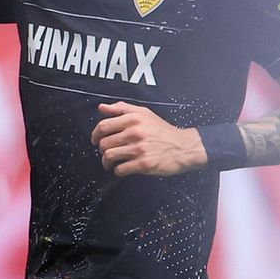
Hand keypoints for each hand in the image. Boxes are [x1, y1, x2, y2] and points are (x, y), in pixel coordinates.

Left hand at [90, 101, 206, 176]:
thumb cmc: (163, 131)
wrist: (184, 147)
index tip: (95, 140)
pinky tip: (122, 168)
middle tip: (106, 152)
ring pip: (109, 156)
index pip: (103, 126)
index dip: (95, 135)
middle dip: (101, 150)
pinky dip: (118, 171)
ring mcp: (139, 149)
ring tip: (110, 163)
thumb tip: (101, 107)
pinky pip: (120, 169)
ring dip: (106, 162)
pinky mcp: (144, 164)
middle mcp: (135, 133)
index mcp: (133, 119)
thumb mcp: (144, 113)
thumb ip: (122, 108)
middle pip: (104, 143)